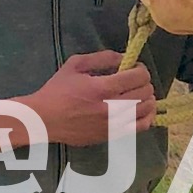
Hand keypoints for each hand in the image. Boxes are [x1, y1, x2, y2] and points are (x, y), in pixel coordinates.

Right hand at [29, 52, 157, 144]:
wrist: (44, 119)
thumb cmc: (57, 91)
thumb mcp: (75, 65)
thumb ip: (102, 58)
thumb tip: (124, 57)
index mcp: (102, 88)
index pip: (137, 77)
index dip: (141, 69)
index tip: (136, 67)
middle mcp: (111, 107)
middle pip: (144, 92)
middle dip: (144, 82)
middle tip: (136, 79)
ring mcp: (113, 123)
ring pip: (146, 109)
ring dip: (148, 98)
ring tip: (140, 93)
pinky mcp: (112, 135)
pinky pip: (141, 127)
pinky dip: (147, 116)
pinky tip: (142, 110)